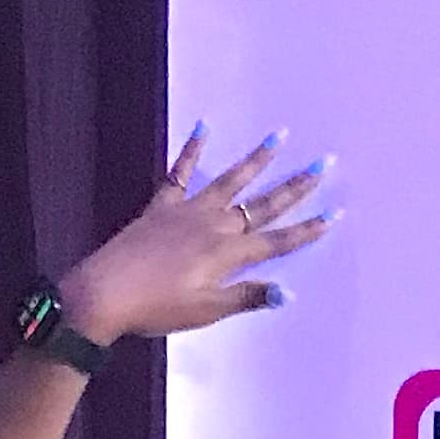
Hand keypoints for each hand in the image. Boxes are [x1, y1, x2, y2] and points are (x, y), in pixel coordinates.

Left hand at [62, 127, 334, 346]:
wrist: (105, 293)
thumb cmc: (157, 308)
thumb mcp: (206, 311)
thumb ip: (245, 297)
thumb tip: (285, 292)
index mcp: (228, 254)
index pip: (277, 241)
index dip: (307, 229)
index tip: (334, 213)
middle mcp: (215, 226)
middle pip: (263, 204)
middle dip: (296, 186)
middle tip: (323, 163)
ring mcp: (188, 211)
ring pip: (230, 180)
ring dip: (257, 159)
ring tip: (279, 136)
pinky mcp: (162, 206)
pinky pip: (180, 172)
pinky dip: (192, 149)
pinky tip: (204, 126)